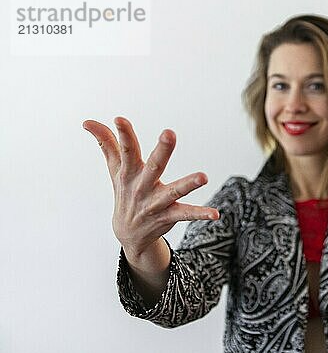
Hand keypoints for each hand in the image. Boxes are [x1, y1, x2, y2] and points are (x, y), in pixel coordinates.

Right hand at [83, 117, 219, 256]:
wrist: (127, 233)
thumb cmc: (124, 192)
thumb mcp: (114, 169)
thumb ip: (106, 143)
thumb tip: (87, 122)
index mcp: (129, 173)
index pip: (126, 151)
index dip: (123, 135)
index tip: (120, 119)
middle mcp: (142, 187)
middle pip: (153, 166)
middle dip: (161, 150)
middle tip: (169, 133)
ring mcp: (156, 203)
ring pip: (173, 192)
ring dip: (188, 184)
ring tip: (204, 177)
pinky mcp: (169, 216)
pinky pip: (186, 214)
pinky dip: (200, 214)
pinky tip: (215, 214)